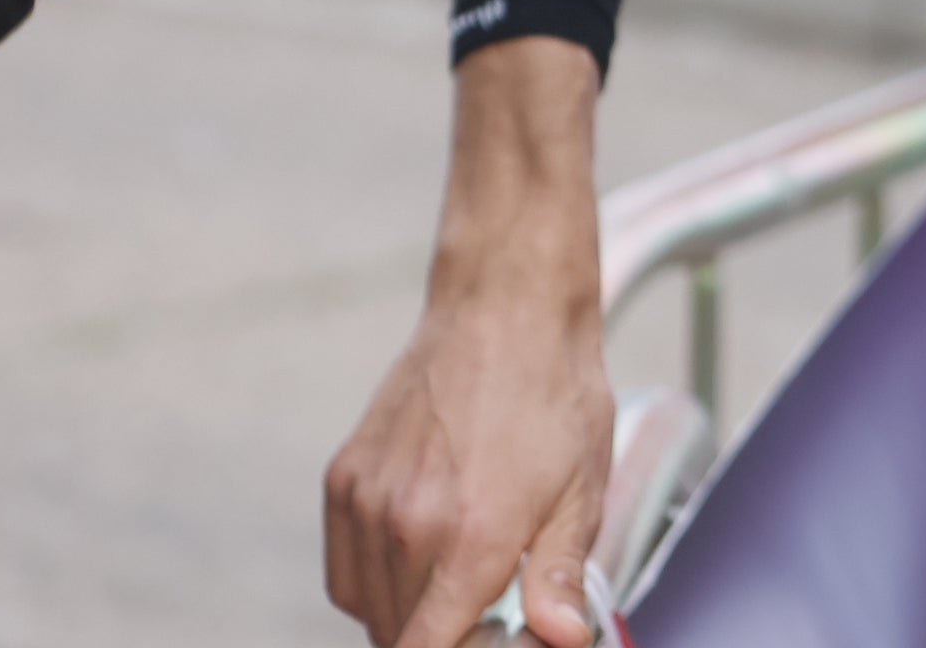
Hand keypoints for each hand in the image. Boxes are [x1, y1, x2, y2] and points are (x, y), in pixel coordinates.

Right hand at [326, 275, 612, 647]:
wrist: (505, 311)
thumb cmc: (555, 397)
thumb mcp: (583, 490)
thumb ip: (561, 576)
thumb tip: (563, 638)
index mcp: (473, 536)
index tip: (485, 640)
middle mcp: (407, 524)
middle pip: (401, 635)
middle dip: (445, 635)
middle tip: (493, 603)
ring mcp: (366, 501)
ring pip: (370, 608)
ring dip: (410, 610)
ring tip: (463, 569)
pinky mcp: (342, 481)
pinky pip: (346, 571)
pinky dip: (378, 580)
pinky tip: (424, 551)